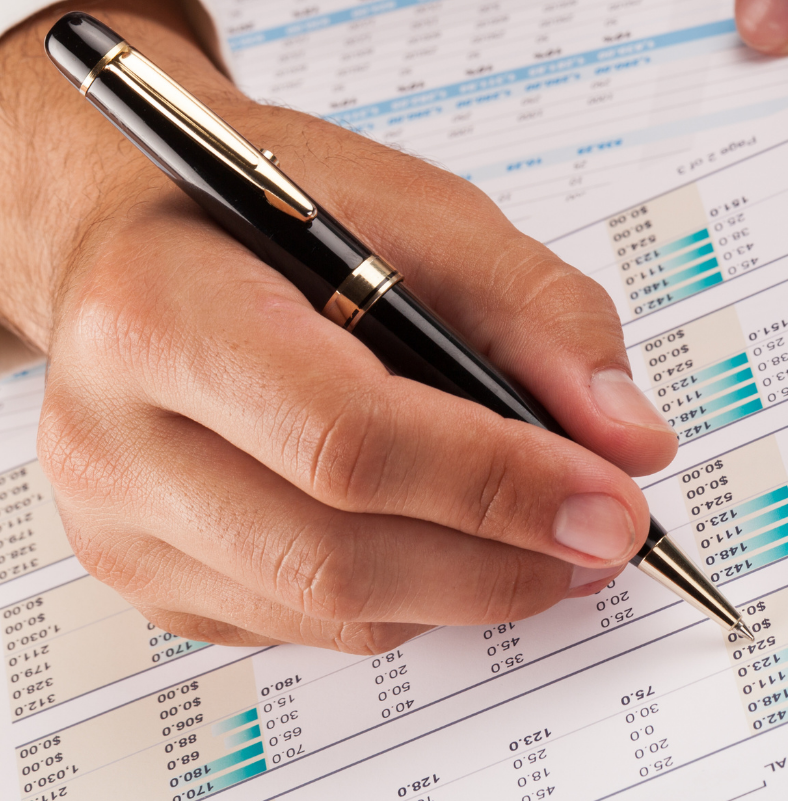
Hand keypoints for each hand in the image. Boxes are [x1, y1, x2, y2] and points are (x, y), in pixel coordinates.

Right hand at [0, 0, 677, 652]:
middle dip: (502, 559)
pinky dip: (407, 597)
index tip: (611, 501)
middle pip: (334, 553)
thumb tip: (629, 440)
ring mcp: (114, 523)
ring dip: (469, 588)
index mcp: (160, 311)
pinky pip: (304, 627)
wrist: (131, 236)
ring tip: (554, 537)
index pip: (346, 437)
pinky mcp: (144, 578)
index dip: (497, 483)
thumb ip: (541, 314)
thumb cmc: (273, 212)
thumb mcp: (419, 211)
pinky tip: (453, 538)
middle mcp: (108, 433)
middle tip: (608, 537)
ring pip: (329, 610)